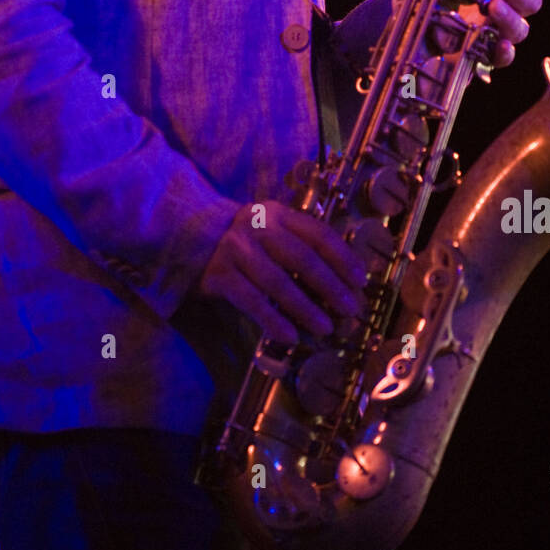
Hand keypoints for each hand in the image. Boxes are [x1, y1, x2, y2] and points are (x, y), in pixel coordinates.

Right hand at [197, 200, 367, 343]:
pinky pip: (252, 300)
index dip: (343, 258)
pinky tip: (291, 336)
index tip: (360, 282)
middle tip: (350, 309)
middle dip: (330, 286)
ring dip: (305, 308)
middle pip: (301, 258)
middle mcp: (257, 226)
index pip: (318, 234)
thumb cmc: (246, 242)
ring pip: (277, 282)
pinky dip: (273, 320)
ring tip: (326, 328)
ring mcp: (236, 249)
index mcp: (278, 213)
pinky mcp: (219, 274)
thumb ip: (304, 247)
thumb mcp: (274, 232)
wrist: (189, 237)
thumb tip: (347, 282)